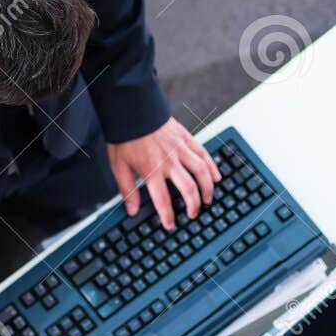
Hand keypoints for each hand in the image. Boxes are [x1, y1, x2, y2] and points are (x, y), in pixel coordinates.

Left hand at [107, 117, 221, 228]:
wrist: (133, 110)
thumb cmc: (125, 137)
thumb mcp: (118, 166)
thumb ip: (127, 190)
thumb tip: (132, 210)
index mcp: (151, 170)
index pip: (163, 199)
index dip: (168, 216)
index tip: (171, 225)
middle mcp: (168, 161)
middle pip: (188, 188)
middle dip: (194, 205)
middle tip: (193, 214)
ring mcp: (180, 149)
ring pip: (201, 172)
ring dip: (207, 188)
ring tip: (208, 199)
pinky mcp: (186, 139)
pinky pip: (204, 154)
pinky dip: (212, 167)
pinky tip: (216, 177)